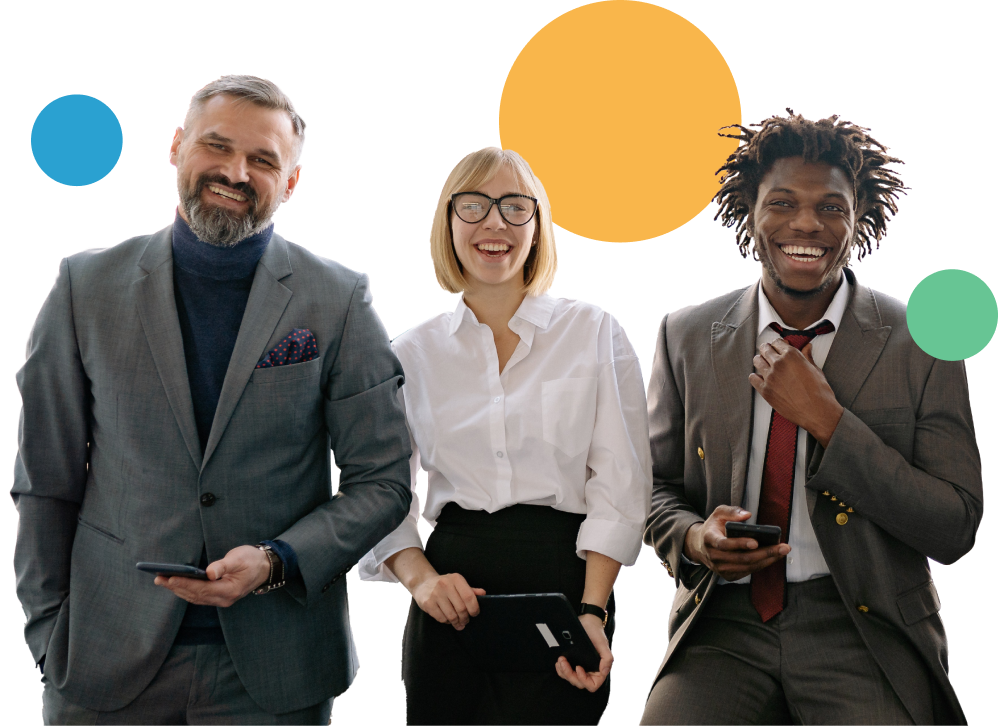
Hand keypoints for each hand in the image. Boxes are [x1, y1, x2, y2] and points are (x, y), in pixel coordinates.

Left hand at [154, 545, 269, 606]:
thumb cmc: (252, 560)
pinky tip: (176, 585)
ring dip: (178, 590)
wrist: (265, 567)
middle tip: (159, 578)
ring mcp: (221, 599)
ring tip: (162, 580)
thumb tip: (209, 572)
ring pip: (195, 597)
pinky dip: (186, 591)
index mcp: (229, 590)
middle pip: (195, 595)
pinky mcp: (218, 596)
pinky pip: (198, 596)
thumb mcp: (240, 558)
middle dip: (176, 587)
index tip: (171, 577)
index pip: (202, 589)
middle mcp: (223, 599)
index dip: (186, 584)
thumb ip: (224, 565)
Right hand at [412, 572, 485, 630]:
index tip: (475, 614)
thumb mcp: (457, 584)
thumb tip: (483, 594)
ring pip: (451, 615)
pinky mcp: (427, 603)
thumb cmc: (444, 585)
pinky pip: (442, 618)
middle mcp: (445, 585)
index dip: (474, 608)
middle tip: (465, 621)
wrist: (422, 584)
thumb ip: (470, 590)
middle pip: (461, 608)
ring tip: (458, 623)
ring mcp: (435, 594)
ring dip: (457, 622)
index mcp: (456, 579)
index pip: (469, 596)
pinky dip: (447, 622)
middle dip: (465, 618)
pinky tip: (447, 619)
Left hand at [555, 613, 612, 691]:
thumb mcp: (603, 643)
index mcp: (599, 669)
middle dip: (569, 674)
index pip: (593, 685)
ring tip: (560, 660)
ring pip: (571, 679)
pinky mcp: (573, 663)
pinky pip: (565, 673)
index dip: (584, 680)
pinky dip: (560, 669)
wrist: (587, 622)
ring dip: (563, 672)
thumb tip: (604, 671)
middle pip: (579, 683)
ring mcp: (581, 668)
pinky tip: (559, 661)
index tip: (578, 668)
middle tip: (563, 661)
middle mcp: (590, 671)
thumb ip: (607, 658)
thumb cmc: (596, 632)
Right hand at [684, 506, 789, 581]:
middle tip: (783, 547)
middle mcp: (714, 557)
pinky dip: (762, 565)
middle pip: (742, 558)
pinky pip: (748, 572)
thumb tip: (747, 515)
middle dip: (765, 553)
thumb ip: (731, 511)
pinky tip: (773, 557)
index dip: (740, 544)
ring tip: (782, 551)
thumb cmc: (713, 528)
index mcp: (709, 539)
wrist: (700, 546)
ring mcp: (721, 568)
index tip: (756, 542)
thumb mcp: (718, 514)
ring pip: (747, 567)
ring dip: (767, 560)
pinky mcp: (728, 575)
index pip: (724, 544)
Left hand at [749, 339, 842, 446]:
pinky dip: (755, 377)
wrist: (817, 412)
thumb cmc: (819, 392)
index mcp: (791, 355)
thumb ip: (807, 357)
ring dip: (760, 360)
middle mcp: (778, 364)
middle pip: (765, 349)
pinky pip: (753, 378)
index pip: (777, 343)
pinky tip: (759, 377)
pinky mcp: (765, 390)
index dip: (777, 344)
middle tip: (767, 352)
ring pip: (757, 361)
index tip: (777, 346)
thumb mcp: (815, 370)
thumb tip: (807, 347)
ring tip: (763, 363)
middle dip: (767, 349)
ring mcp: (770, 377)